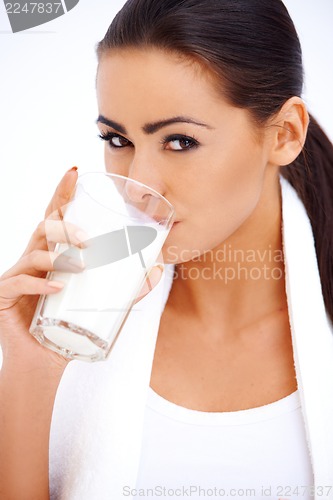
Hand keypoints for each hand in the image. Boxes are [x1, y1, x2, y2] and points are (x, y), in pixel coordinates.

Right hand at [0, 168, 163, 372]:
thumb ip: (127, 290)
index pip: (56, 217)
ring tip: (81, 264)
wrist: (43, 364)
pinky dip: (39, 284)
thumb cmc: (69, 329)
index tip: (74, 172)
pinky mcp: (5, 297)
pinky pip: (19, 283)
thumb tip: (157, 272)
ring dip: (58, 254)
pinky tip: (57, 287)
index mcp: (53, 255)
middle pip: (44, 228)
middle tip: (88, 238)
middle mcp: (34, 260)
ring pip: (33, 251)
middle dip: (65, 226)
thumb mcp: (100, 306)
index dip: (62, 193)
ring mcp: (18, 277)